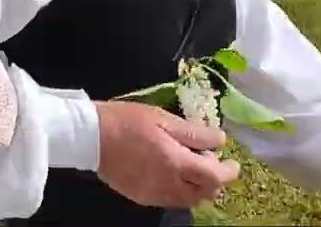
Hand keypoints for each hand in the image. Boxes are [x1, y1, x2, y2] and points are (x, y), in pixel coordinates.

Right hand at [94, 100, 238, 208]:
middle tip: (204, 159)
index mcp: (177, 163)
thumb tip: (219, 141)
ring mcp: (154, 195)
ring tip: (186, 167)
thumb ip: (194, 133)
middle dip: (212, 179)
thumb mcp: (162, 119)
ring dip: (195, 187)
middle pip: (205, 194)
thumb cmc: (126, 121)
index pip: (216, 177)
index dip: (229, 171)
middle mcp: (169, 185)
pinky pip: (168, 200)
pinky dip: (177, 190)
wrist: (88, 137)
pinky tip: (166, 173)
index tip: (231, 162)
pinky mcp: (141, 197)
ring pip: (188, 201)